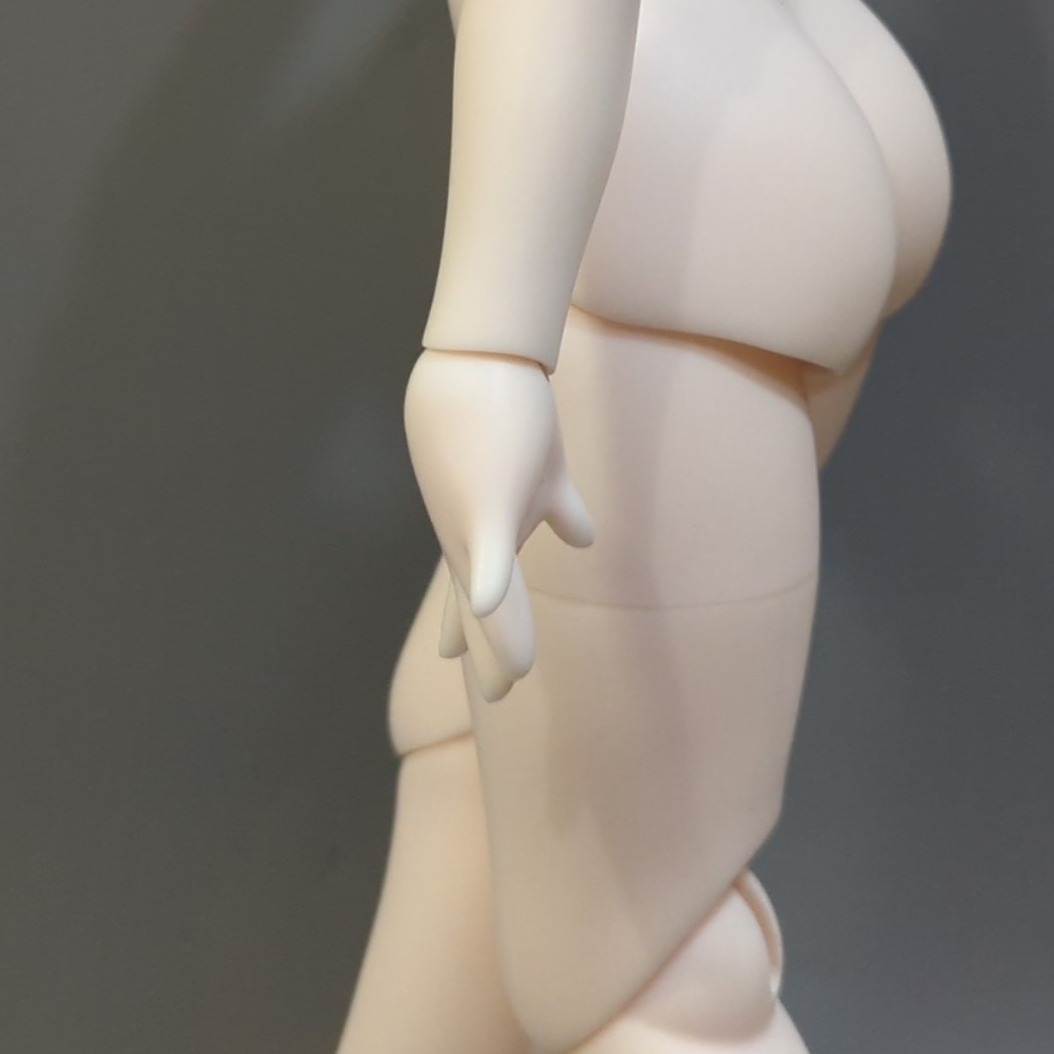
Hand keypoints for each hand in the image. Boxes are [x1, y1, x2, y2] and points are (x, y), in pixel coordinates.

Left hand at [403, 349, 594, 701]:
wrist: (481, 358)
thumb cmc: (508, 411)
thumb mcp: (544, 474)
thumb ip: (561, 512)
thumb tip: (585, 541)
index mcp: (484, 531)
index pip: (477, 593)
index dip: (475, 632)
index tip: (469, 667)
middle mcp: (471, 535)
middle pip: (480, 609)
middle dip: (486, 652)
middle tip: (495, 696)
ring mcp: (475, 522)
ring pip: (490, 597)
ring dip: (499, 638)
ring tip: (505, 683)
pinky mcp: (487, 500)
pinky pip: (490, 550)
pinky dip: (487, 582)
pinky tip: (481, 605)